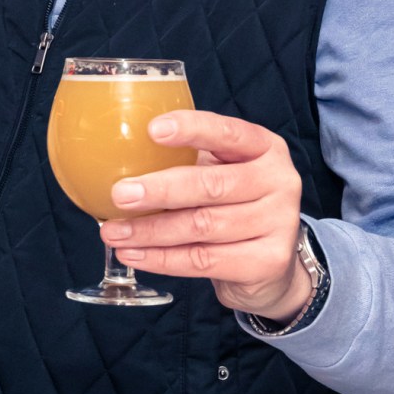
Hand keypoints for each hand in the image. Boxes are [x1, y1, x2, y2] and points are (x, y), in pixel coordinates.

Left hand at [103, 111, 311, 319]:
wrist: (270, 263)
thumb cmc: (233, 206)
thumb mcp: (219, 173)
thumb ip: (185, 162)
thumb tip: (120, 159)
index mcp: (265, 147)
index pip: (228, 132)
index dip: (191, 130)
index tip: (152, 130)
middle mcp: (279, 180)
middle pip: (212, 185)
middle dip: (159, 190)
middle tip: (120, 195)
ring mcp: (280, 222)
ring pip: (202, 227)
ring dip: (150, 231)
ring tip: (113, 232)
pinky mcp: (268, 261)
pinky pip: (204, 260)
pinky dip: (162, 259)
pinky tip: (134, 254)